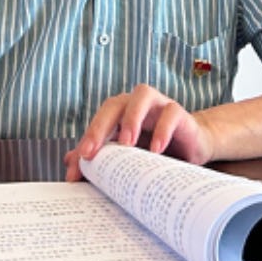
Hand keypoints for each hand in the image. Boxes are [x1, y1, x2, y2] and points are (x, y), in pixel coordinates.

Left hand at [65, 84, 216, 179]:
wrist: (192, 147)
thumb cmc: (155, 149)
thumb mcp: (127, 157)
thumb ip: (100, 157)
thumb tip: (69, 164)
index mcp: (121, 112)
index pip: (100, 118)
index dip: (88, 136)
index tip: (81, 160)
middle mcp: (137, 103)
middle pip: (115, 104)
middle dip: (101, 126)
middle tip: (92, 152)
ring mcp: (159, 104)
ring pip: (142, 96)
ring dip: (131, 118)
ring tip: (126, 144)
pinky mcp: (181, 114)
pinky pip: (171, 113)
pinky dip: (162, 130)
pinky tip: (156, 150)